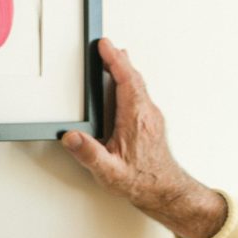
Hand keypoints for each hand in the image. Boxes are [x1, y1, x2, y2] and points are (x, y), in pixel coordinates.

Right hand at [61, 39, 225, 237]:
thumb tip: (71, 136)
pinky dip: (129, 82)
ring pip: (138, 85)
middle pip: (133, 78)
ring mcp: (151, 118)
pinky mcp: (150, 123)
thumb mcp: (108, 172)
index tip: (104, 45)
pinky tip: (122, 85)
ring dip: (124, 70)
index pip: (126, 81)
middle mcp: (146, 114)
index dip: (114, 60)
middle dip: (118, 59)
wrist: (166, 192)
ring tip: (113, 58)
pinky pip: (140, 94)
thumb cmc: (141, 182)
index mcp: (135, 119)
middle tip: (105, 45)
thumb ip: (88, 153)